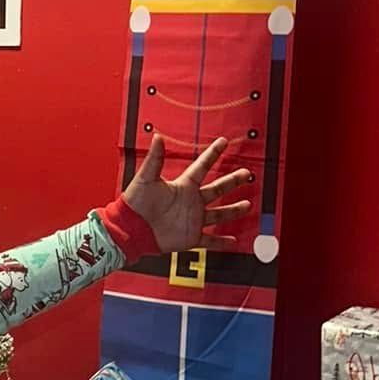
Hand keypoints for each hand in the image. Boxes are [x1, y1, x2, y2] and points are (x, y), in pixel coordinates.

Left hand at [122, 136, 252, 255]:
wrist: (131, 230)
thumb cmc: (135, 204)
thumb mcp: (146, 178)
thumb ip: (155, 159)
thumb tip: (158, 137)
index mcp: (183, 186)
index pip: (202, 166)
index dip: (213, 154)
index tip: (223, 142)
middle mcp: (191, 202)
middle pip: (218, 189)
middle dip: (232, 181)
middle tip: (246, 174)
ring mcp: (193, 220)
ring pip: (219, 214)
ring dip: (233, 210)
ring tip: (247, 204)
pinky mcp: (191, 238)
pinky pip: (209, 241)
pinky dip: (221, 242)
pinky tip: (233, 241)